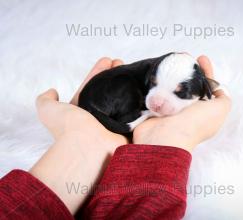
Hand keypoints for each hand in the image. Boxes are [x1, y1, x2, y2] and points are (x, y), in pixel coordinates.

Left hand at [31, 58, 127, 213]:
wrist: (88, 146)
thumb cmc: (68, 127)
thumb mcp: (48, 110)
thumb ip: (45, 99)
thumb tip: (52, 91)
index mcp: (83, 110)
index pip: (92, 86)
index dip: (99, 72)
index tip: (108, 59)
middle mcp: (99, 116)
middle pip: (109, 91)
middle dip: (115, 75)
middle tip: (122, 62)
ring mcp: (115, 121)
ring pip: (123, 99)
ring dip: (128, 84)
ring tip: (134, 70)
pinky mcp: (128, 127)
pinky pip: (135, 110)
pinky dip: (139, 99)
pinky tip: (143, 86)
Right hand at [133, 55, 230, 151]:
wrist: (165, 137)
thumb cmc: (194, 123)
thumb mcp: (220, 110)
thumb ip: (223, 98)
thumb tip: (217, 90)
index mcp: (202, 109)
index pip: (207, 86)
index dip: (206, 71)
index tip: (201, 58)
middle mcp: (186, 109)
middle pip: (188, 84)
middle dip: (187, 70)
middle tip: (183, 57)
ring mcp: (169, 108)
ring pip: (173, 86)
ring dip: (173, 73)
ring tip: (171, 60)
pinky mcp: (155, 107)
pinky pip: (158, 90)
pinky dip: (159, 81)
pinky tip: (159, 71)